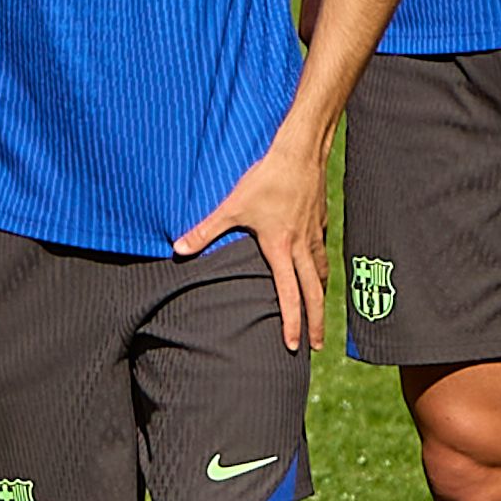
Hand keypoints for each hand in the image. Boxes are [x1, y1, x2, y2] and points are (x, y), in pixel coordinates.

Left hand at [180, 137, 330, 349]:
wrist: (300, 154)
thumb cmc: (265, 180)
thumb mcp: (232, 206)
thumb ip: (205, 231)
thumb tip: (178, 249)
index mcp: (280, 248)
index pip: (288, 294)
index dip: (292, 321)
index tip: (295, 344)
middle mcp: (301, 247)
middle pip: (313, 292)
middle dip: (316, 321)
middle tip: (317, 346)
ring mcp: (314, 235)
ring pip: (321, 273)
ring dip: (320, 296)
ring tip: (319, 312)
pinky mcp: (319, 222)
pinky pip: (322, 253)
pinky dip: (322, 268)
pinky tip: (317, 269)